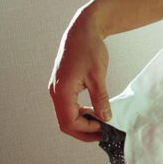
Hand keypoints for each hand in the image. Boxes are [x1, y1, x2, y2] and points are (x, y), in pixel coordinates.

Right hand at [48, 8, 111, 142]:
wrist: (83, 30)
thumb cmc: (90, 49)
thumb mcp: (98, 76)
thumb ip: (101, 99)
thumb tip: (106, 119)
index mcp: (62, 91)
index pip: (70, 122)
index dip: (87, 129)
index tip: (105, 128)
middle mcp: (56, 93)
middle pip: (66, 123)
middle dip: (84, 131)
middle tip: (104, 133)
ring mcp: (58, 89)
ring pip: (66, 116)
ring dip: (83, 123)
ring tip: (101, 124)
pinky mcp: (62, 86)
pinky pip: (68, 107)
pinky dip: (81, 113)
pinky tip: (94, 112)